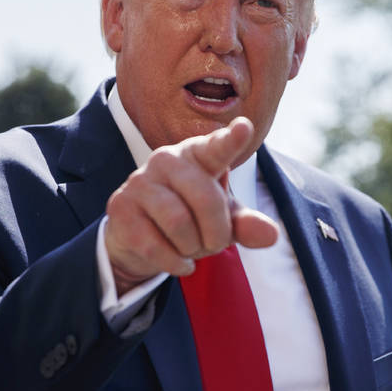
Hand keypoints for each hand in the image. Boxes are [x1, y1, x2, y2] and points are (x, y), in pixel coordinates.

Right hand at [104, 117, 278, 293]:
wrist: (139, 238)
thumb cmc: (189, 218)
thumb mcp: (222, 220)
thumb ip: (245, 224)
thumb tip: (271, 235)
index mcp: (197, 155)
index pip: (216, 147)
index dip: (231, 140)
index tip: (245, 127)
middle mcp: (166, 159)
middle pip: (205, 199)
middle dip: (217, 233)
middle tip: (214, 244)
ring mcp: (139, 182)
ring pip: (179, 223)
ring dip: (193, 248)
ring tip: (192, 249)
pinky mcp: (120, 209)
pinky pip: (155, 245)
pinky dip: (175, 263)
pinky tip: (179, 262)